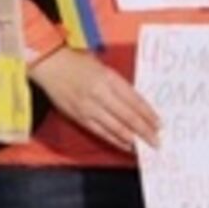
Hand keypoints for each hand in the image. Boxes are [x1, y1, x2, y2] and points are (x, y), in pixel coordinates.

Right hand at [30, 48, 160, 151]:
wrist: (49, 65)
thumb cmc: (77, 62)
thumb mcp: (101, 67)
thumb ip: (117, 84)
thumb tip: (136, 105)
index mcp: (107, 77)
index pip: (133, 99)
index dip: (148, 113)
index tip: (159, 123)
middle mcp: (99, 93)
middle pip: (127, 116)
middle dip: (144, 130)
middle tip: (157, 141)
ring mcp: (88, 107)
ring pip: (115, 127)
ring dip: (132, 138)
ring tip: (145, 145)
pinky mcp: (78, 116)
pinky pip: (100, 132)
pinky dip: (115, 140)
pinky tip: (126, 145)